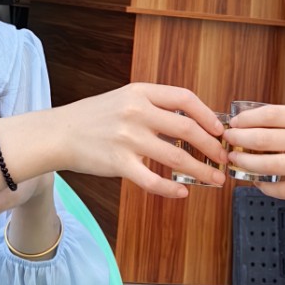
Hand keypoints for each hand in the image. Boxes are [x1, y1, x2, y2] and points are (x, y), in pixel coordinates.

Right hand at [55, 83, 226, 197]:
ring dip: (201, 171)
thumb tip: (190, 121)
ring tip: (214, 180)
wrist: (61, 132)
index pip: (185, 98)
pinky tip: (182, 193)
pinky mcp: (119, 163)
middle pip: (187, 129)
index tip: (220, 129)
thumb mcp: (125, 98)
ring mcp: (128, 138)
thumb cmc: (96, 117)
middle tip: (223, 159)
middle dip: (211, 147)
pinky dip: (172, 189)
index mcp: (140, 92)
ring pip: (176, 157)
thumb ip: (154, 106)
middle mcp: (137, 112)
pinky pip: (153, 180)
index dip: (208, 114)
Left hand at [223, 104, 284, 208]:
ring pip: (269, 165)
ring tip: (236, 163)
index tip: (233, 123)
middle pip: (264, 138)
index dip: (246, 120)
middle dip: (240, 141)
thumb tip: (260, 120)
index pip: (270, 114)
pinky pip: (284, 189)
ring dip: (247, 165)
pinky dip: (266, 187)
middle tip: (227, 143)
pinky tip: (258, 185)